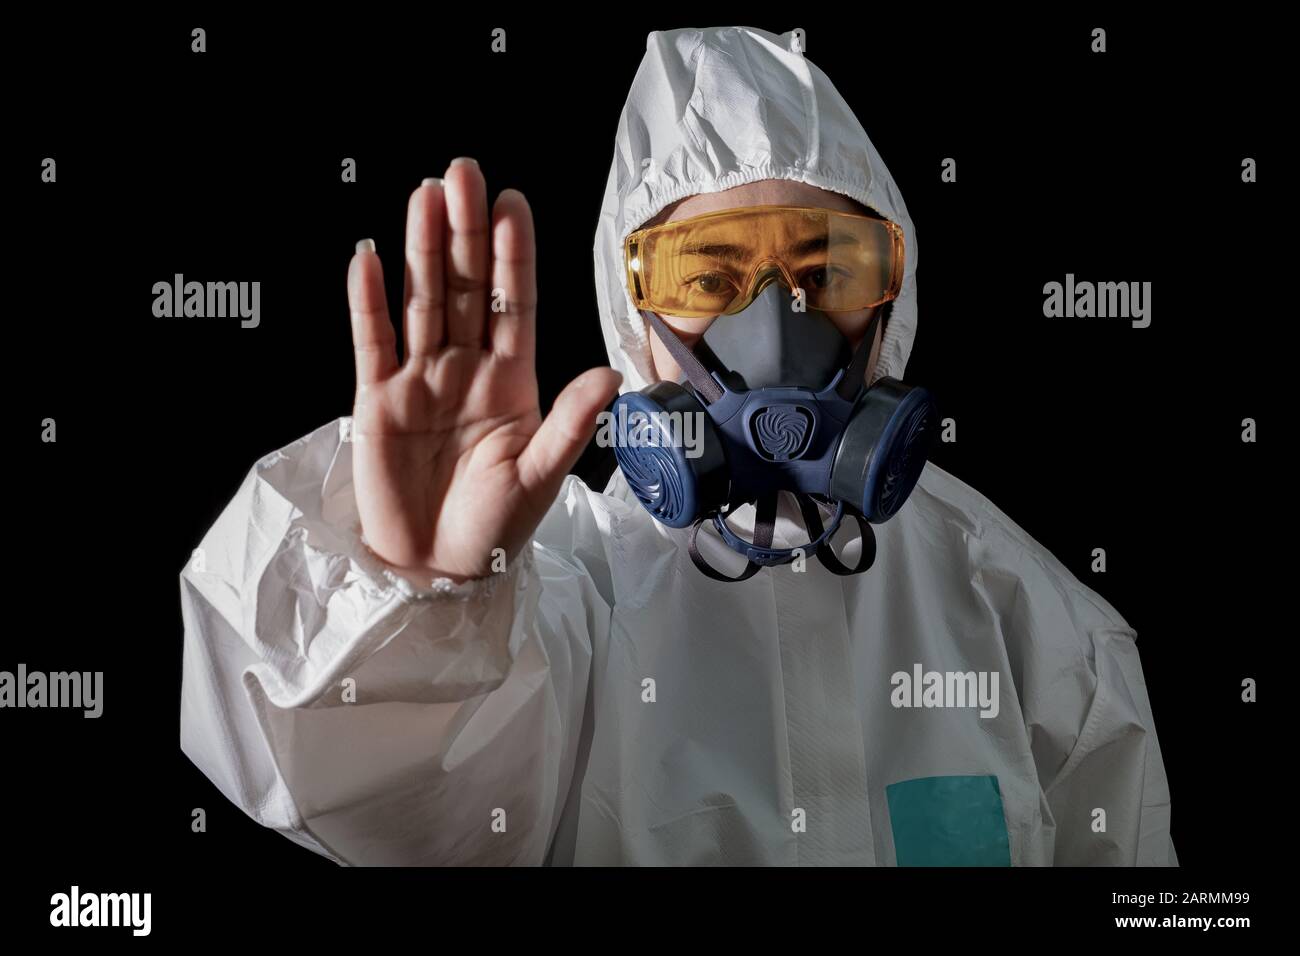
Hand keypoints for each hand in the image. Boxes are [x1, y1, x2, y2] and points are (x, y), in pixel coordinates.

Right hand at [347, 158, 621, 582]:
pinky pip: (373, 342)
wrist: (439, 569)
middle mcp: (468, 368)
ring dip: (422, 250)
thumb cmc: (496, 527)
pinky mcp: (379, 400)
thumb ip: (571, 424)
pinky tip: (368, 259)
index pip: (517, 304)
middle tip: (462, 172)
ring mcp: (423, 380)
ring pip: (423, 301)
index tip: (514, 204)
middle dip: (466, 231)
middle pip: (468, 287)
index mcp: (515, 381)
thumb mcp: (542, 476)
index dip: (515, 255)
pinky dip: (369, 303)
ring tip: (423, 196)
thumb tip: (610, 375)